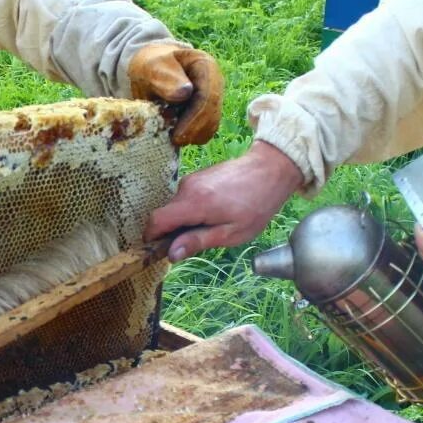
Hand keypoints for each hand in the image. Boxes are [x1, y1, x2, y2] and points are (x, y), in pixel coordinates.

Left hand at [127, 43, 224, 145]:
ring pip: (211, 126)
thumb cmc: (150, 68)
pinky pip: (205, 132)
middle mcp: (215, 83)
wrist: (150, 72)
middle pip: (212, 114)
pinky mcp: (208, 114)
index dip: (194, 118)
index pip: (207, 96)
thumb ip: (165, 78)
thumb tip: (185, 93)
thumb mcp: (151, 68)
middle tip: (174, 142)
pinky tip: (174, 133)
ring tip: (170, 134)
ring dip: (192, 135)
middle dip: (193, 131)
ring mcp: (213, 99)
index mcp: (205, 66)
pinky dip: (190, 137)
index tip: (177, 135)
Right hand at [145, 141, 304, 260]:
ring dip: (184, 221)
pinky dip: (191, 210)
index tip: (159, 250)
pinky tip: (215, 214)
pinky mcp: (198, 176)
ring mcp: (191, 180)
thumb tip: (171, 254)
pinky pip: (185, 198)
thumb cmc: (257, 205)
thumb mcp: (231, 233)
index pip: (156, 221)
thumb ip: (198, 241)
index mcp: (194, 203)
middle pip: (165, 215)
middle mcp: (187, 188)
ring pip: (175, 207)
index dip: (151, 238)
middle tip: (196, 243)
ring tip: (212, 226)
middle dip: (172, 232)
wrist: (271, 169)